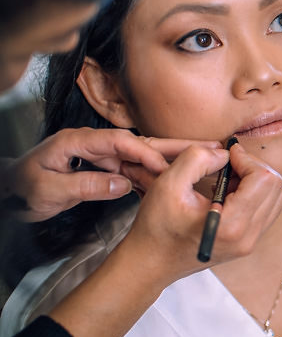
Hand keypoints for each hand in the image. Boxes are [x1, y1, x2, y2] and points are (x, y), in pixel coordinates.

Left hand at [0, 128, 218, 221]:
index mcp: (77, 141)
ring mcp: (99, 157)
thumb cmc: (19, 189)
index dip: (147, 153)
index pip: (122, 142)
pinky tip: (174, 181)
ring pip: (141, 157)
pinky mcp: (101, 170)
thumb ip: (86, 185)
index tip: (168, 167)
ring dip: (171, 161)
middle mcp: (92, 145)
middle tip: (207, 147)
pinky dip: (154, 177)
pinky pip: (133, 172)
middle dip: (175, 146)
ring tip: (203, 162)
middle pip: (140, 142)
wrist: (7, 195)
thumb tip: (122, 184)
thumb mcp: (49, 190)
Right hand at [44, 142, 281, 336]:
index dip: (247, 160)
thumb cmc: (156, 227)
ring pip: (277, 198)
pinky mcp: (249, 242)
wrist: (151, 263)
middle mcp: (248, 237)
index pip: (265, 179)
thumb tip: (225, 153)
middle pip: (277, 187)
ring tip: (228, 179)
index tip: (227, 155)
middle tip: (227, 165)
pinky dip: (255, 194)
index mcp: (232, 225)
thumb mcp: (167, 184)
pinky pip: (268, 209)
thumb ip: (197, 159)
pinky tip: (228, 192)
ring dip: (257, 180)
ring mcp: (251, 242)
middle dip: (254, 168)